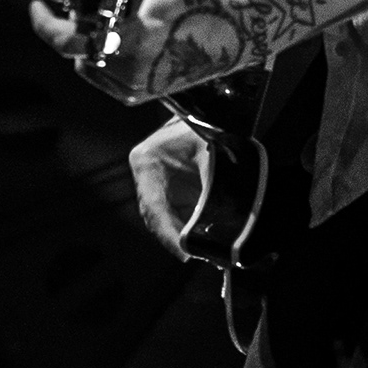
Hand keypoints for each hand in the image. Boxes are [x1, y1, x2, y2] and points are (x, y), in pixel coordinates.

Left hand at [28, 0, 257, 105]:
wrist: (230, 34)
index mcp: (132, 39)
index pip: (68, 39)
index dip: (44, 23)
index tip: (38, 5)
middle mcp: (129, 71)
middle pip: (74, 48)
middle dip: (72, 23)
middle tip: (79, 4)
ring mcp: (132, 88)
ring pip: (84, 61)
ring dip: (87, 38)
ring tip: (114, 17)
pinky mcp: (135, 95)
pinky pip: (99, 72)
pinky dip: (100, 52)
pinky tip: (121, 35)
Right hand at [126, 114, 206, 256]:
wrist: (215, 111)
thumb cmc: (206, 125)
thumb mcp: (212, 152)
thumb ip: (214, 185)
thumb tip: (220, 220)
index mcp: (147, 161)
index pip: (153, 206)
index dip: (168, 233)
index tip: (184, 252)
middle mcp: (147, 175)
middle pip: (157, 218)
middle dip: (176, 239)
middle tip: (198, 255)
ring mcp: (159, 185)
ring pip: (166, 221)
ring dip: (183, 237)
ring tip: (205, 252)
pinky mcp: (172, 191)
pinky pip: (178, 217)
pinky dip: (190, 230)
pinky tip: (204, 240)